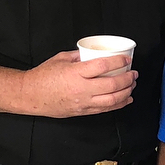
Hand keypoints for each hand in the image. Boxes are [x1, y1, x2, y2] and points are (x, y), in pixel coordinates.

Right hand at [18, 50, 137, 116]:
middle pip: (112, 85)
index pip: (103, 66)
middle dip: (128, 79)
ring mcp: (84, 102)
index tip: (126, 59)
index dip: (118, 61)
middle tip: (134, 73)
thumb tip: (93, 53)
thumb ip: (79, 56)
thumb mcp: (61, 59)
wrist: (31, 95)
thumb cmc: (43, 76)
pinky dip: (119, 104)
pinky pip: (106, 109)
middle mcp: (82, 89)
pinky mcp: (84, 111)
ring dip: (127, 92)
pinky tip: (127, 98)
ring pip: (113, 100)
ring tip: (132, 85)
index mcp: (76, 73)